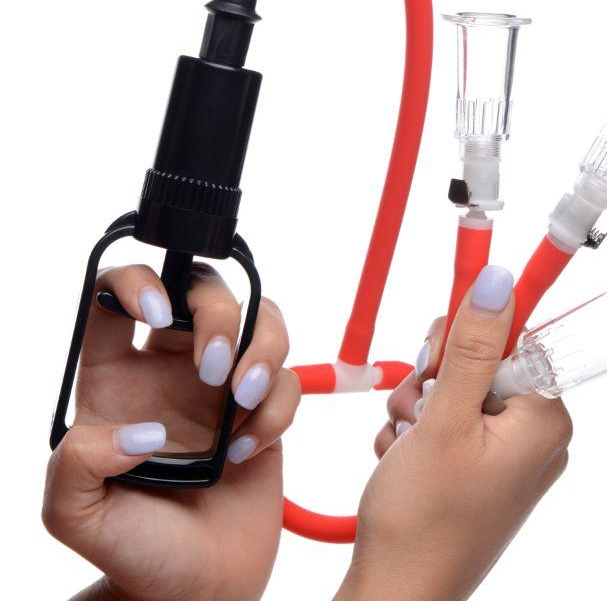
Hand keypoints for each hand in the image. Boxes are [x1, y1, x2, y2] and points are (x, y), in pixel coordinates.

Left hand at [42, 263, 300, 600]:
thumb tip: (138, 427)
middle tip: (214, 372)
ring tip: (243, 406)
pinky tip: (249, 452)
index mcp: (116, 377)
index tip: (156, 314)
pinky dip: (277, 410)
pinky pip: (287, 377)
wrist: (199, 585)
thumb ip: (77, 463)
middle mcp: (171, 368)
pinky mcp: (264, 404)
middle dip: (217, 314)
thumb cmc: (136, 549)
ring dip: (262, 351)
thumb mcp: (75, 515)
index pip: (117, 294)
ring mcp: (222, 383)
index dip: (137, 281)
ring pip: (259, 318)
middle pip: (201, 288)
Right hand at [337, 265, 571, 600]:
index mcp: (544, 419)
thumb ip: (470, 347)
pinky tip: (407, 457)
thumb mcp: (444, 421)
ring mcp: (505, 451)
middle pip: (482, 358)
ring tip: (407, 442)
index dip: (472, 334)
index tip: (440, 347)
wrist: (396, 592)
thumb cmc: (424, 522)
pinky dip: (419, 428)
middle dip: (437, 375)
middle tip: (419, 409)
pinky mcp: (479, 463)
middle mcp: (533, 433)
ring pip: (456, 385)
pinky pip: (448, 416)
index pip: (518, 336)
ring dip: (419, 403)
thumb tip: (497, 282)